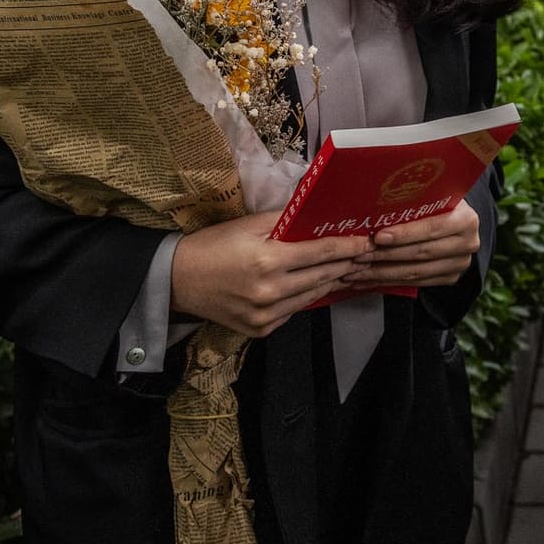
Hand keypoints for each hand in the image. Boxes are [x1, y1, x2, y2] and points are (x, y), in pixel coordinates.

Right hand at [170, 210, 369, 338]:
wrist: (177, 281)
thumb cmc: (213, 246)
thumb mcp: (248, 224)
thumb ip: (285, 220)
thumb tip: (317, 214)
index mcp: (268, 261)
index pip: (322, 253)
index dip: (348, 247)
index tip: (367, 241)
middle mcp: (270, 292)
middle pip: (323, 277)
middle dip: (346, 264)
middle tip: (365, 254)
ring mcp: (266, 315)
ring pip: (312, 296)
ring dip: (331, 281)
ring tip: (347, 268)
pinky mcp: (261, 330)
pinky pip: (293, 311)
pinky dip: (305, 297)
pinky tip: (315, 285)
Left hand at [341, 201, 481, 288]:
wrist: (454, 220)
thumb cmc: (437, 203)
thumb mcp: (432, 196)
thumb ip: (413, 201)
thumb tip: (373, 202)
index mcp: (466, 220)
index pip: (432, 228)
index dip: (405, 234)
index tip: (379, 236)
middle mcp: (468, 244)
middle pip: (421, 253)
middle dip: (386, 255)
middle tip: (360, 254)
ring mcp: (459, 264)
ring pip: (415, 272)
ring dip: (382, 272)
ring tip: (357, 270)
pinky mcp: (450, 278)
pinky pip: (414, 283)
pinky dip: (388, 281)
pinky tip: (368, 278)